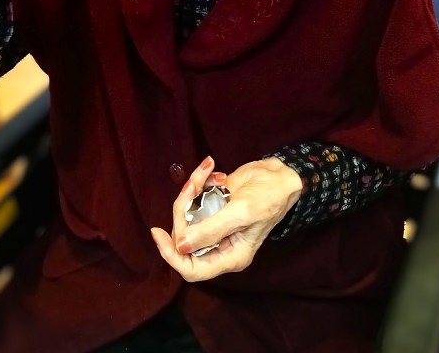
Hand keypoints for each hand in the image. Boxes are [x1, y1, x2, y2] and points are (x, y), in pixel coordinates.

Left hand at [151, 156, 302, 281]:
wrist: (281, 174)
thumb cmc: (270, 197)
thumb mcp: (242, 213)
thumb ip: (211, 230)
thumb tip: (180, 246)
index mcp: (230, 255)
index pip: (192, 269)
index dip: (171, 255)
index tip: (157, 232)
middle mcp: (220, 243)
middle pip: (184, 235)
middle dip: (184, 207)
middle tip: (194, 184)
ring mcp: (215, 222)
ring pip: (187, 212)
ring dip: (191, 188)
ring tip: (206, 170)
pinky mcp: (213, 203)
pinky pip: (194, 195)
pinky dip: (198, 180)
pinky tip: (212, 171)